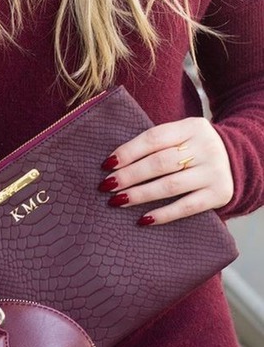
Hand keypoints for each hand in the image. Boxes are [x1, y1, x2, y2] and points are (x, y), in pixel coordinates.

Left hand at [99, 117, 233, 224]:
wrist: (238, 162)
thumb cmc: (194, 151)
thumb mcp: (183, 136)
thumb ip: (157, 144)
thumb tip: (114, 164)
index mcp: (192, 127)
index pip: (154, 138)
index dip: (128, 152)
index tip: (107, 165)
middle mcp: (205, 147)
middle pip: (159, 163)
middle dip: (129, 175)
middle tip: (107, 186)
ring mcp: (213, 171)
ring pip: (170, 185)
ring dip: (140, 195)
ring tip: (117, 201)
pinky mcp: (218, 194)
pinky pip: (185, 206)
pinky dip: (163, 214)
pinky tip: (143, 219)